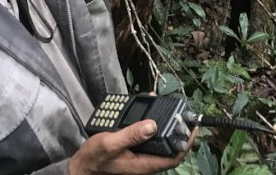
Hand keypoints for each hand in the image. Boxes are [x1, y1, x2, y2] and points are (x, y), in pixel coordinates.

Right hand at [68, 121, 193, 174]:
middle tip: (183, 114)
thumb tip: (153, 125)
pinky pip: (148, 138)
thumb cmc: (96, 157)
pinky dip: (151, 125)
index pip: (174, 158)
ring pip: (160, 143)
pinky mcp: (134, 151)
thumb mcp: (111, 142)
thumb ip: (131, 134)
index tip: (193, 128)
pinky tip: (148, 111)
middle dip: (178, 132)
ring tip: (169, 109)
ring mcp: (140, 156)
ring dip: (165, 126)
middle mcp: (145, 161)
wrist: (83, 166)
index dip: (186, 144)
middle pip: (169, 149)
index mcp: (144, 164)